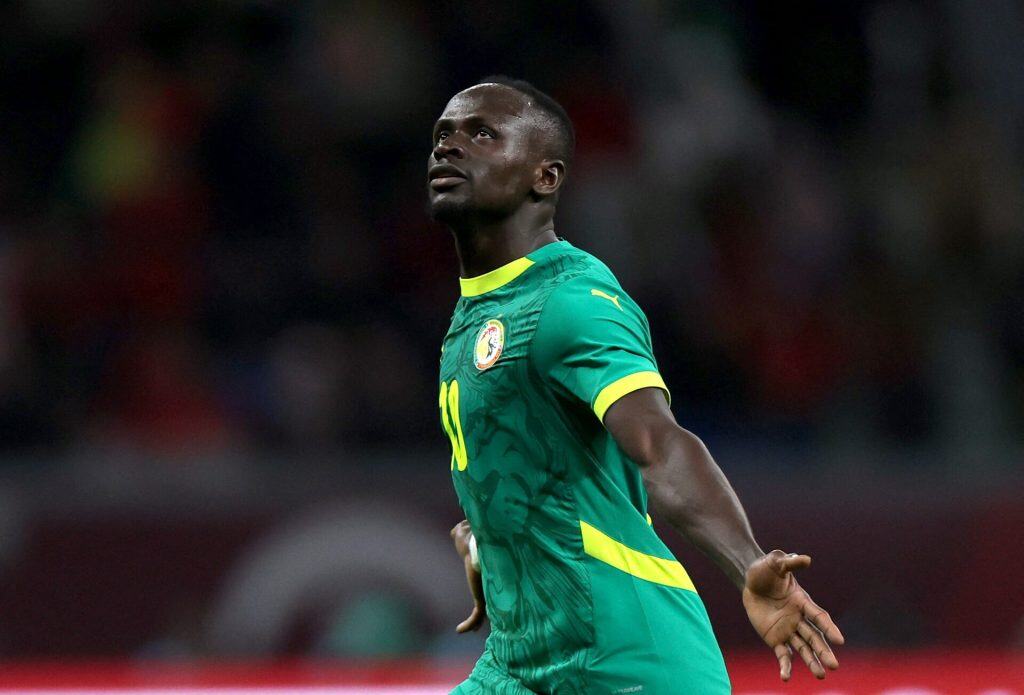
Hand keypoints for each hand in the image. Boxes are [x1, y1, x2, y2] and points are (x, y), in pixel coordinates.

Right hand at [450, 520, 485, 632]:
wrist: (479, 546)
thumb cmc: (474, 537)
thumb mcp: (465, 532)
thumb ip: (463, 530)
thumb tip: (458, 529)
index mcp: (487, 568)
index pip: (490, 579)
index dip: (487, 584)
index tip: (484, 588)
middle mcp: (490, 581)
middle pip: (489, 598)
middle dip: (486, 606)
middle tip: (481, 619)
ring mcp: (487, 591)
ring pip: (483, 610)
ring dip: (475, 621)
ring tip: (466, 629)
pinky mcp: (482, 598)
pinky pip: (476, 615)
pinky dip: (468, 623)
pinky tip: (459, 630)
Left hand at [742, 550, 843, 680]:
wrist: (751, 580)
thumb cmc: (765, 569)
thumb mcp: (776, 562)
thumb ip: (790, 562)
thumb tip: (806, 559)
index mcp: (802, 602)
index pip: (818, 617)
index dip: (829, 627)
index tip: (840, 640)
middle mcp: (798, 618)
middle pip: (814, 637)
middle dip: (824, 651)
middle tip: (834, 666)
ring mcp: (788, 630)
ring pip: (803, 649)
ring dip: (812, 662)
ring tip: (821, 675)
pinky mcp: (775, 638)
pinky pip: (783, 654)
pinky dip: (785, 666)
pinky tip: (785, 678)